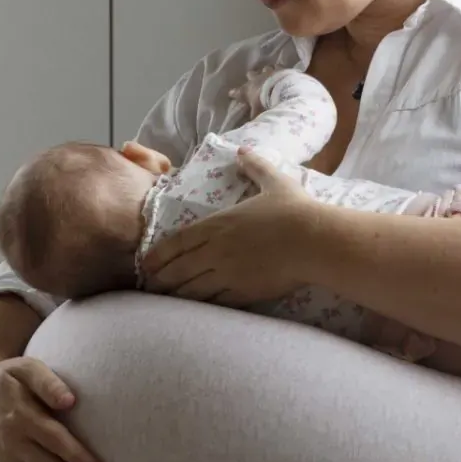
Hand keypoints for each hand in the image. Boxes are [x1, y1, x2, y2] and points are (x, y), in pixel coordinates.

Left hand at [141, 146, 321, 304]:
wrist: (315, 241)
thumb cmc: (295, 210)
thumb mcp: (274, 182)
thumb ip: (254, 166)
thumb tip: (243, 149)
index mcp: (218, 224)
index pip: (176, 242)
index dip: (157, 255)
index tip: (146, 264)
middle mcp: (216, 250)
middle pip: (176, 269)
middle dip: (159, 280)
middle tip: (149, 287)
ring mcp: (227, 274)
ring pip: (190, 290)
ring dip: (175, 297)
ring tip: (164, 303)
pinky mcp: (243, 292)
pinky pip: (213, 303)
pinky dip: (200, 307)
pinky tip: (194, 312)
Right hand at [227, 66, 280, 117]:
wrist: (282, 91)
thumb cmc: (266, 104)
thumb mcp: (257, 113)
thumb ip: (254, 117)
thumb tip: (250, 124)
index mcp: (248, 90)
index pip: (238, 92)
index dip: (234, 93)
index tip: (231, 93)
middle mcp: (257, 79)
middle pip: (251, 74)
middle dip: (251, 76)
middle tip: (253, 78)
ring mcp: (269, 72)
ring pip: (265, 68)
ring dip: (266, 71)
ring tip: (268, 73)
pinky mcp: (281, 69)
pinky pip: (278, 66)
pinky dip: (279, 69)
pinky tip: (281, 70)